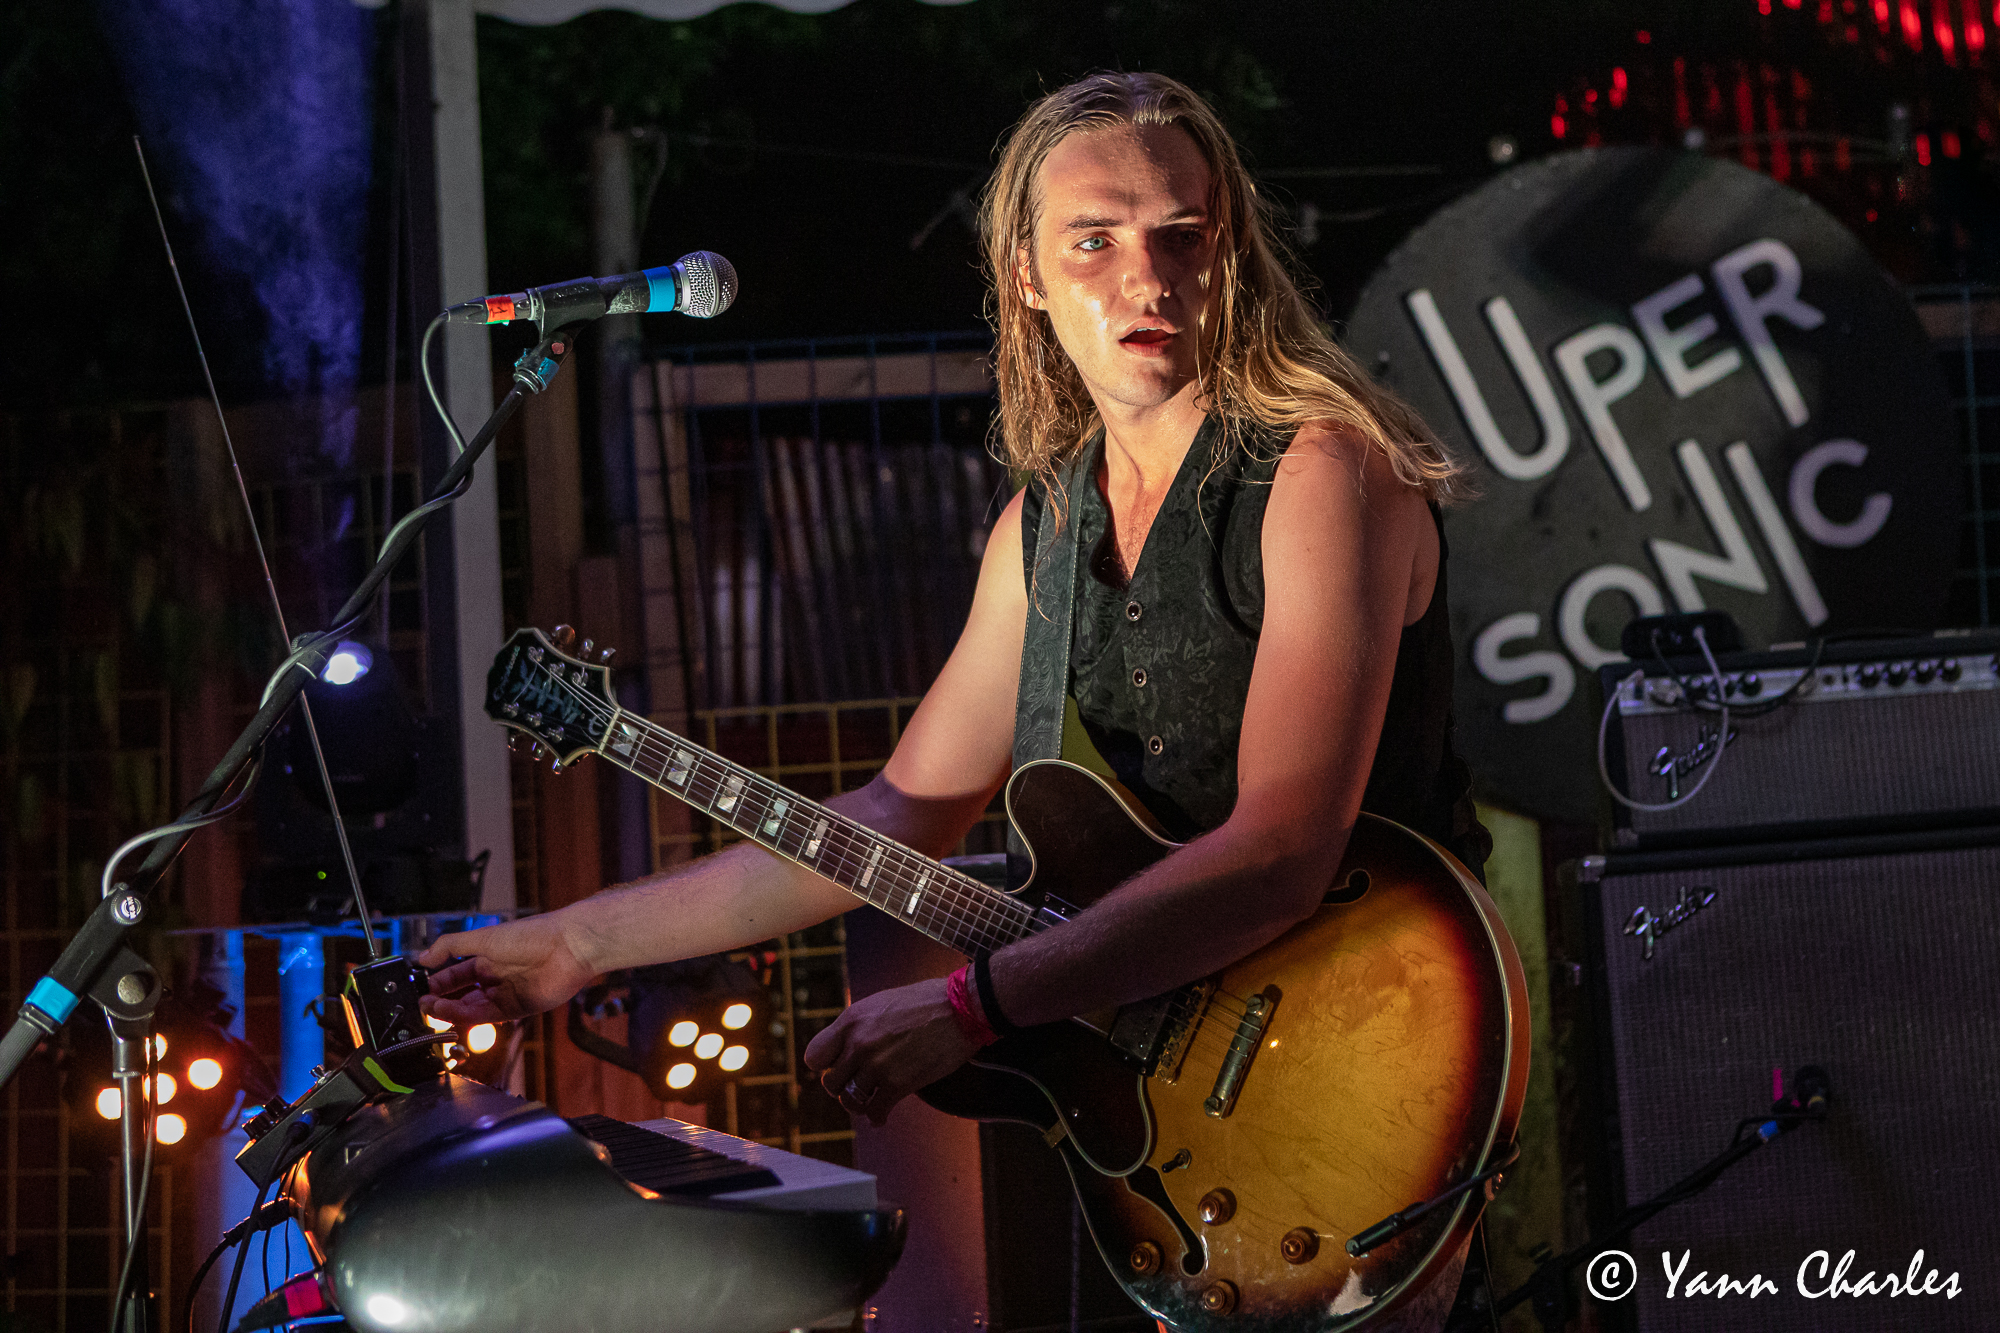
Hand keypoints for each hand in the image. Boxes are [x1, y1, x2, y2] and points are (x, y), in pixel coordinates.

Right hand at [418, 913, 596, 1025]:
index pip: (455, 975)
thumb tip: (423, 956)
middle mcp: (495, 977)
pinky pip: (489, 1017)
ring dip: (451, 1010)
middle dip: (441, 1000)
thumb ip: (451, 947)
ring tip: (431, 1008)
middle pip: (462, 995)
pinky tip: (453, 1014)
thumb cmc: (531, 935)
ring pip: (472, 1008)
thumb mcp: (483, 937)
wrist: (568, 947)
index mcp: (486, 957)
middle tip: (422, 1004)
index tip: (419, 990)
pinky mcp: (519, 1009)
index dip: (437, 983)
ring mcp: (506, 994)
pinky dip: (469, 1017)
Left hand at [802, 977, 983, 1125]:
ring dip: (859, 1104)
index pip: (814, 1056)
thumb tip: (849, 1043)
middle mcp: (858, 1043)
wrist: (961, 1008)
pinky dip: (877, 1117)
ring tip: (868, 1103)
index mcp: (852, 1019)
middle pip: (830, 1082)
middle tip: (858, 1087)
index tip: (840, 1068)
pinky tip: (882, 1116)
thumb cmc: (927, 1001)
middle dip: (843, 1087)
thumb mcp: (882, 1003)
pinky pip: (875, 1111)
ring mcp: (877, 1065)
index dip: (825, 1066)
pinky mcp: (897, 1084)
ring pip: (849, 1100)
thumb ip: (860, 1025)